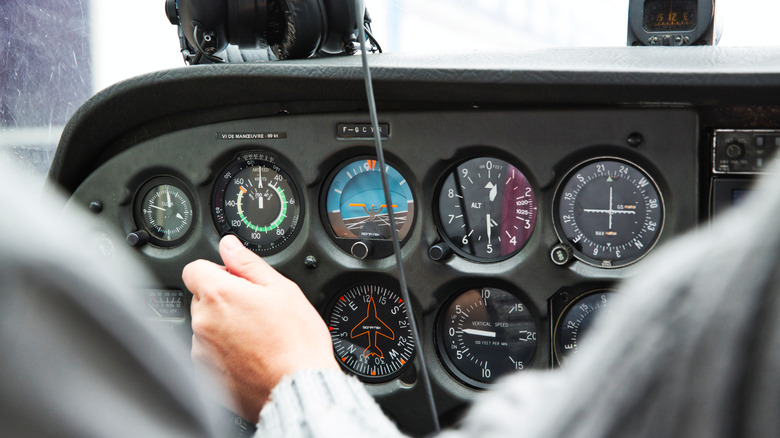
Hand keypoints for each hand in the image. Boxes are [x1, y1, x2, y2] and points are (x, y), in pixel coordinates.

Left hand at [182, 235, 338, 420]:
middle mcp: (203, 322)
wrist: (298, 388)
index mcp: (219, 295)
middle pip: (202, 299)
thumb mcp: (282, 289)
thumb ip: (248, 263)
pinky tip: (251, 356)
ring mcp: (201, 352)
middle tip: (257, 311)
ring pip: (206, 327)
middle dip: (224, 300)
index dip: (217, 271)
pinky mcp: (205, 376)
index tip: (236, 281)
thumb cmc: (296, 342)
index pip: (195, 268)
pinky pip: (209, 355)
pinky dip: (225, 353)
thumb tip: (229, 245)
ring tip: (257, 338)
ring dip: (224, 327)